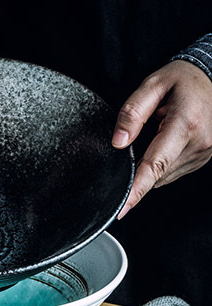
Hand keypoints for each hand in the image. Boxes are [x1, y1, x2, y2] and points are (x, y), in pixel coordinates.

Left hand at [113, 59, 211, 217]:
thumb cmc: (183, 79)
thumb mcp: (154, 84)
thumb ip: (133, 112)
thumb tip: (118, 141)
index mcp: (186, 125)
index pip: (155, 166)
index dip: (136, 190)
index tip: (122, 209)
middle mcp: (198, 143)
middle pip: (156, 174)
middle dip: (140, 167)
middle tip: (141, 139)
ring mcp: (203, 153)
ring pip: (163, 176)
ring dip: (152, 164)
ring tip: (158, 134)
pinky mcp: (202, 159)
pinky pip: (171, 172)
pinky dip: (161, 164)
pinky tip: (165, 143)